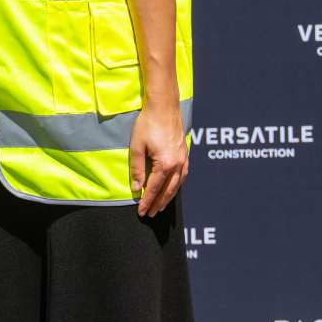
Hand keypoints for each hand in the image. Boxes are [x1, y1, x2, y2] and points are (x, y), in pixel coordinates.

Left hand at [130, 98, 187, 217]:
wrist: (164, 106)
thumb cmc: (148, 124)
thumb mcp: (137, 146)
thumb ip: (136, 169)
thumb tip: (136, 187)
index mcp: (165, 164)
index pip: (154, 188)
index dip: (147, 201)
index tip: (141, 212)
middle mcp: (177, 164)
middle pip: (168, 190)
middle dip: (158, 204)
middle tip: (150, 214)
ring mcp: (183, 158)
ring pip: (177, 185)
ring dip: (169, 197)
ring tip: (160, 206)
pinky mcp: (185, 153)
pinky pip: (183, 175)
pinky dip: (177, 185)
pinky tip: (172, 188)